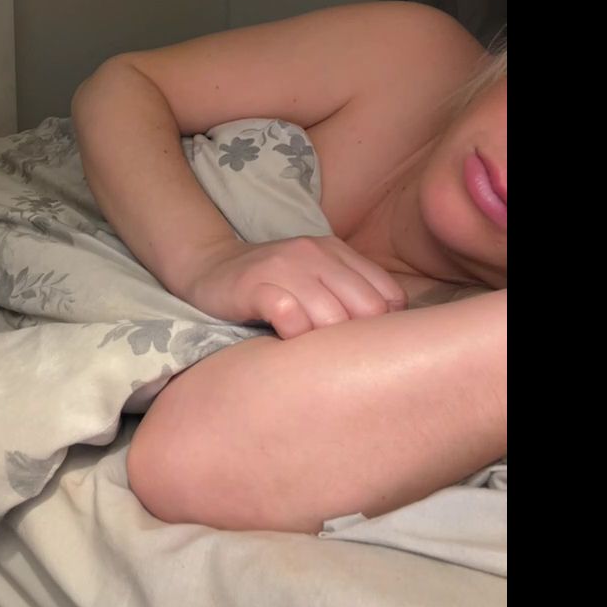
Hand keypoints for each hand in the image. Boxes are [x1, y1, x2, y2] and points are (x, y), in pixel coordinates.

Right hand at [182, 236, 407, 338]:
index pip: (388, 297)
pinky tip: (283, 340)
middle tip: (332, 355)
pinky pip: (289, 316)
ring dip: (322, 343)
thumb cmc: (272, 285)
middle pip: (366, 310)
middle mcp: (314, 252)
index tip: (357, 345)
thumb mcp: (317, 279)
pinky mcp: (253, 283)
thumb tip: (396, 339)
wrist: (210, 267)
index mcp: (337, 251)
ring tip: (307, 351)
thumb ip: (352, 295)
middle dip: (355, 341)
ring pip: (330, 316)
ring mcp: (283, 265)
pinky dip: (292, 335)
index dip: (380, 330)